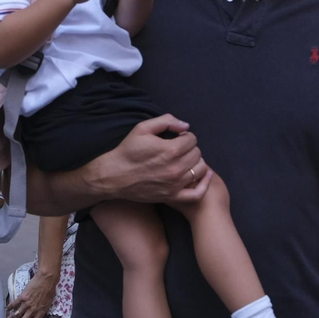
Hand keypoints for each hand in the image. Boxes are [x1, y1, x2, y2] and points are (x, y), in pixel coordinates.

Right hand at [7, 268, 59, 317]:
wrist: (47, 280)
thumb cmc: (50, 291)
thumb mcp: (49, 304)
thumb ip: (42, 311)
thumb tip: (38, 314)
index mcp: (40, 314)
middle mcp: (32, 311)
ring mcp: (26, 304)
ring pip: (15, 315)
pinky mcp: (22, 297)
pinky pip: (14, 304)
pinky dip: (9, 307)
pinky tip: (7, 309)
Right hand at [85, 115, 210, 205]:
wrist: (114, 176)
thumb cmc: (127, 151)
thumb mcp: (142, 128)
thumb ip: (166, 121)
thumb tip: (185, 126)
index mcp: (170, 150)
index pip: (192, 139)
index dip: (185, 137)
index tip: (177, 139)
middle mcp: (176, 168)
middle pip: (197, 154)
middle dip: (190, 148)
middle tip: (179, 150)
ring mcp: (175, 184)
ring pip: (200, 170)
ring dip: (196, 163)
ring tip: (186, 161)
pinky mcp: (172, 196)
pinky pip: (197, 193)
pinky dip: (204, 184)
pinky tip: (204, 176)